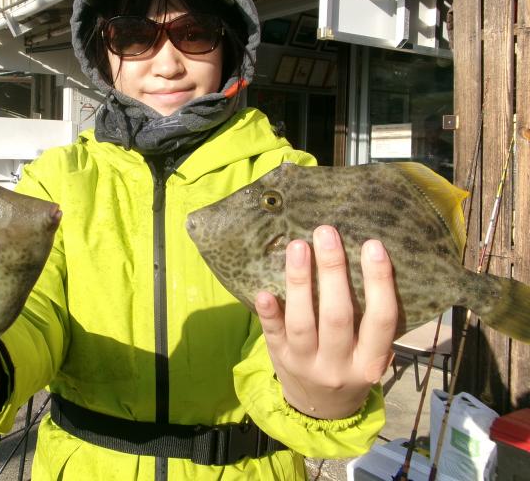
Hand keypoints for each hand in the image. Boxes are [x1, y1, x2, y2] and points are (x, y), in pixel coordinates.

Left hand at [255, 225, 397, 418]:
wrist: (321, 412)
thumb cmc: (351, 367)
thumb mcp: (371, 354)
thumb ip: (373, 321)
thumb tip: (371, 261)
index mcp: (370, 362)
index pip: (381, 320)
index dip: (379, 282)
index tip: (373, 245)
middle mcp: (338, 365)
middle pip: (337, 316)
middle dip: (332, 271)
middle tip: (326, 232)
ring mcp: (306, 363)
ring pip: (303, 323)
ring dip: (299, 281)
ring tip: (298, 246)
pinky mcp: (280, 360)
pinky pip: (273, 335)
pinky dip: (268, 314)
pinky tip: (264, 291)